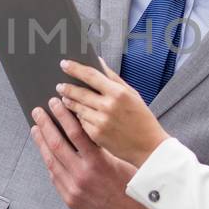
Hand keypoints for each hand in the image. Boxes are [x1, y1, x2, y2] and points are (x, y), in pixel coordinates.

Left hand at [29, 99, 165, 208]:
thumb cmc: (131, 187)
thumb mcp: (120, 161)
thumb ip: (101, 146)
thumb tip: (83, 125)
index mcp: (98, 163)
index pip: (75, 133)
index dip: (63, 116)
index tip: (55, 104)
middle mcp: (82, 176)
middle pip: (56, 144)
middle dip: (45, 125)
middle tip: (38, 112)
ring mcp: (73, 189)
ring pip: (50, 160)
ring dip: (41, 142)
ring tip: (36, 128)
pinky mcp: (70, 200)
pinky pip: (55, 176)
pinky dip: (49, 160)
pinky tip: (46, 151)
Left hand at [54, 58, 168, 167]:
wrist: (149, 147)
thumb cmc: (142, 118)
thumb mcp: (132, 94)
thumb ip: (114, 78)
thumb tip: (98, 61)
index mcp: (118, 92)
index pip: (91, 75)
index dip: (75, 68)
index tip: (64, 64)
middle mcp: (108, 106)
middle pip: (79, 92)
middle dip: (67, 88)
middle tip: (59, 85)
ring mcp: (101, 121)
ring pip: (77, 108)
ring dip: (69, 102)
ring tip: (65, 98)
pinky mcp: (96, 135)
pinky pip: (81, 122)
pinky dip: (78, 117)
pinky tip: (77, 115)